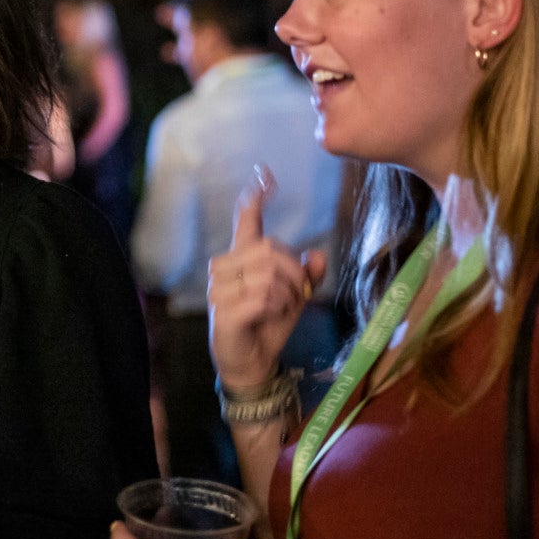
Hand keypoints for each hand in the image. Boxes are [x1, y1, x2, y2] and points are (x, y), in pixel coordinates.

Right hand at [206, 166, 327, 388]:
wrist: (250, 363)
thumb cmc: (268, 326)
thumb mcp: (295, 299)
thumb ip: (307, 276)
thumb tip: (318, 254)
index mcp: (241, 260)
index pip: (246, 221)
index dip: (256, 198)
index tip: (266, 175)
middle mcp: (225, 268)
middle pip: (270, 248)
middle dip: (295, 272)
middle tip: (298, 295)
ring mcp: (220, 289)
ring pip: (269, 272)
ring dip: (288, 293)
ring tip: (283, 308)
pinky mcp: (223, 310)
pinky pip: (263, 296)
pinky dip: (277, 306)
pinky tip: (271, 315)